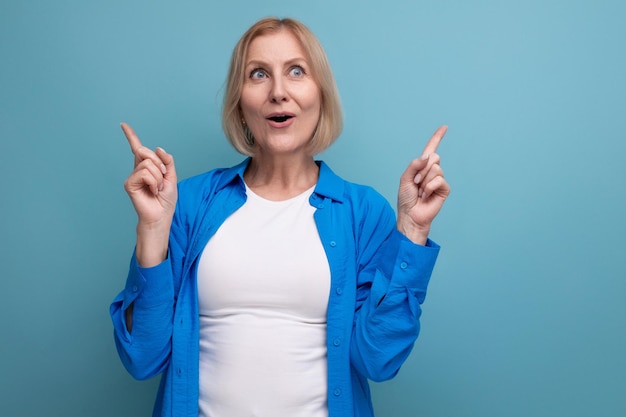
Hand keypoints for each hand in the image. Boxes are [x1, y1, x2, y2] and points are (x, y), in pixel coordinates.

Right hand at [122, 122, 177, 265]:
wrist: (161, 215)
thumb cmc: (165, 199)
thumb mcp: (171, 177)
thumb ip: (167, 161)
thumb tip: (158, 148)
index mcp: (147, 167)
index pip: (138, 148)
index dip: (131, 136)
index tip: (123, 125)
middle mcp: (138, 169)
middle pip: (146, 152)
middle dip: (159, 163)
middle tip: (163, 178)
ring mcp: (132, 176)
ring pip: (148, 164)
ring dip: (159, 177)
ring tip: (157, 188)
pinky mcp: (129, 183)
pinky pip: (145, 173)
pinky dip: (154, 182)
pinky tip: (152, 191)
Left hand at [397, 125, 449, 244]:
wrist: (410, 215)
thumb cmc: (406, 199)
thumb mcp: (405, 179)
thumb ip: (413, 165)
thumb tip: (426, 156)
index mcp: (421, 167)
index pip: (430, 149)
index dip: (437, 138)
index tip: (444, 127)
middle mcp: (432, 171)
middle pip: (433, 157)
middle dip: (421, 170)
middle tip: (416, 183)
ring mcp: (439, 180)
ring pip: (435, 168)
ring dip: (424, 181)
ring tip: (420, 192)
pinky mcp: (444, 189)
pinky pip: (439, 179)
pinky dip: (429, 187)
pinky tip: (426, 196)